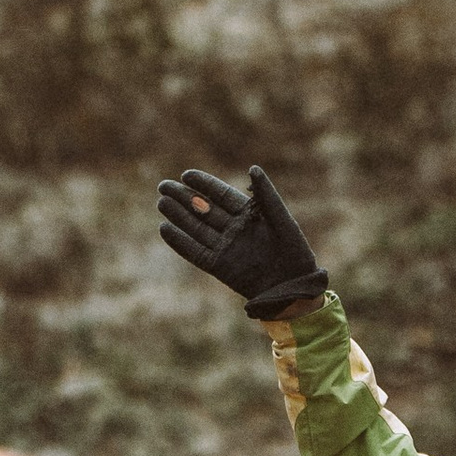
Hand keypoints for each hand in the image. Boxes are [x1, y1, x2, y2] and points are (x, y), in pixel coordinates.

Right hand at [155, 165, 327, 319]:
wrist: (294, 287)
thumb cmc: (294, 252)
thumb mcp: (281, 220)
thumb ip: (266, 196)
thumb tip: (252, 167)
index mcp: (249, 214)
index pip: (221, 195)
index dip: (204, 185)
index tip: (186, 175)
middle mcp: (234, 229)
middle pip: (204, 210)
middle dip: (184, 197)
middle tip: (163, 186)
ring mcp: (225, 247)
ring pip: (196, 228)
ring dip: (178, 216)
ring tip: (161, 203)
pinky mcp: (219, 267)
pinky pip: (195, 252)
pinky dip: (180, 242)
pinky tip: (164, 229)